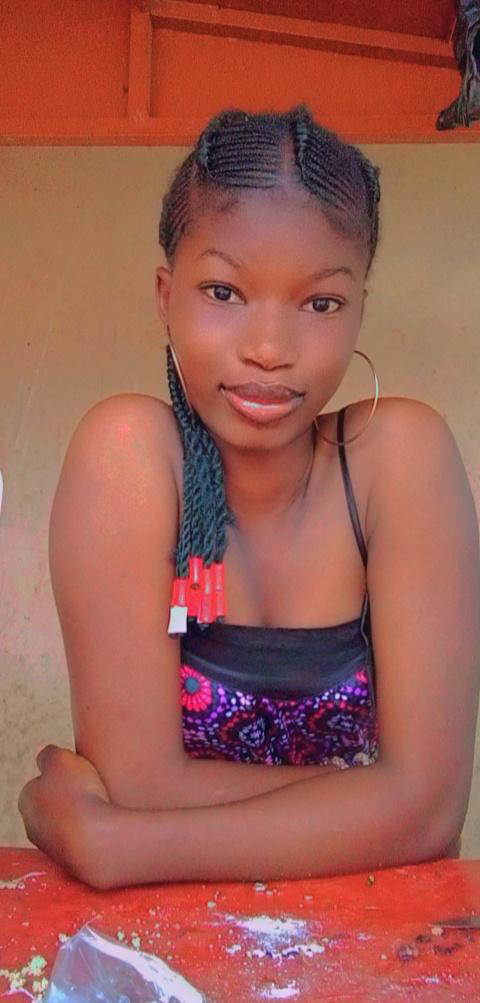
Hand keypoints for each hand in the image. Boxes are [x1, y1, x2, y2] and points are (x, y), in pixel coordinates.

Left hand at [18, 745, 110, 883]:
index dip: (64, 772)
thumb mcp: (60, 759)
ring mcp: (51, 845)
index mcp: (26, 798)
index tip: (79, 772)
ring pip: (70, 820)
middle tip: (91, 788)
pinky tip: (104, 825)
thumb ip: (48, 753)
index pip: (43, 779)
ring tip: (101, 807)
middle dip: (72, 795)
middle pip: (55, 801)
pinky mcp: (71, 860)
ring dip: (84, 813)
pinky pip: (83, 837)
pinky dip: (92, 830)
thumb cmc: (77, 798)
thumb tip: (48, 759)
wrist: (97, 842)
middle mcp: (33, 824)